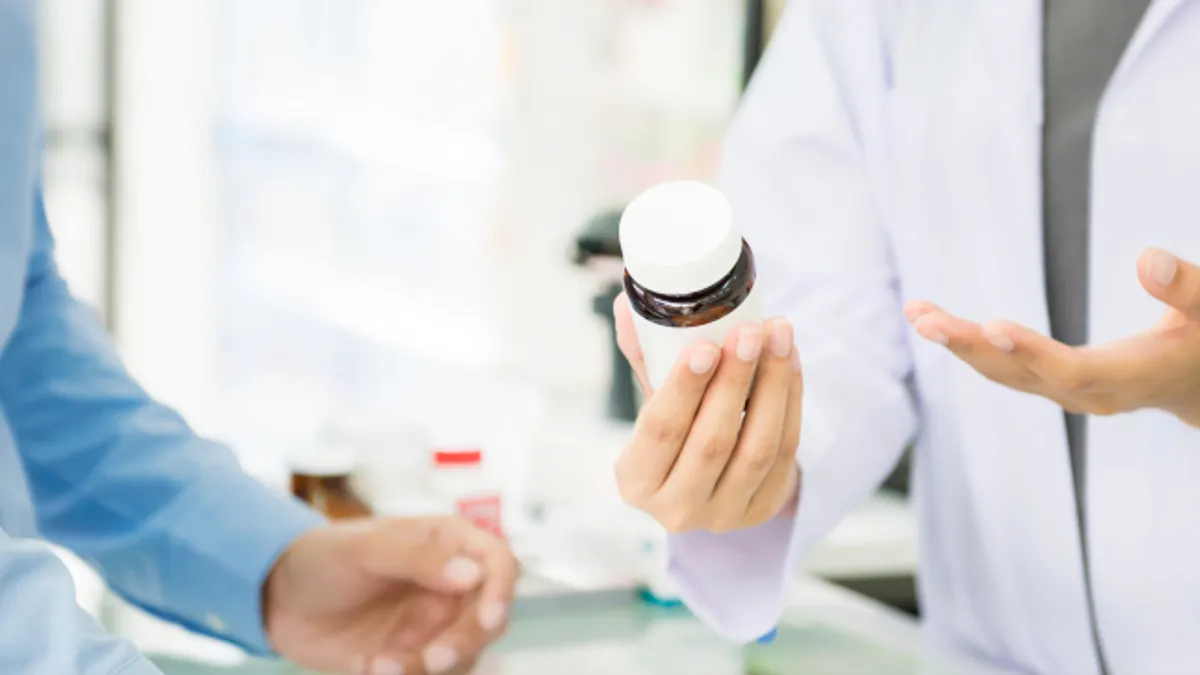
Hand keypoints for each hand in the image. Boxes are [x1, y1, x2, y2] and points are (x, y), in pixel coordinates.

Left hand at [264, 517, 518, 674]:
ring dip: (430, 668)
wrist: (277, 600)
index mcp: (448, 542)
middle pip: (489, 617)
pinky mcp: (414, 655)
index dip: (501, 589)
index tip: (487, 618)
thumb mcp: (366, 549)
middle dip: (464, 642)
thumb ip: (419, 558)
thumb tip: (473, 574)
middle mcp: (450, 583)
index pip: (498, 562)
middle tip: (431, 659)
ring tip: (379, 666)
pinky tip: (369, 666)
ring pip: (465, 654)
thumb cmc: (322, 558)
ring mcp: (434, 622)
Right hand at [612, 293, 802, 533]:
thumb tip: (630, 304)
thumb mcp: (653, 400)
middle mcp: (676, 508)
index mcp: (637, 480)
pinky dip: (791, 401)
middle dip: (734, 380)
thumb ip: (644, 356)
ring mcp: (724, 515)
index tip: (704, 346)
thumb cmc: (676, 429)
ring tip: (777, 336)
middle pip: (712, 441)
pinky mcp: (764, 510)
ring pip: (757, 447)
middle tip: (748, 332)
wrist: (711, 480)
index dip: (683, 388)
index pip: (660, 431)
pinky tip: (791, 361)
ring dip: (773, 385)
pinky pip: (786, 452)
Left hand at [906, 247, 1199, 426]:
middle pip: (1020, 374)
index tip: (994, 327)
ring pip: (1002, 372)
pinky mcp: (1050, 381)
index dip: (1033, 352)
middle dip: (971, 347)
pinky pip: (1000, 365)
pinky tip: (930, 318)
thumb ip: (1186, 288)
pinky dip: (966, 342)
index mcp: (1130, 378)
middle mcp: (1089, 393)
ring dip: (957, 343)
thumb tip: (1148, 257)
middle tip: (926, 319)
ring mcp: (1065, 392)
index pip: (1074, 371)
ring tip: (917, 312)